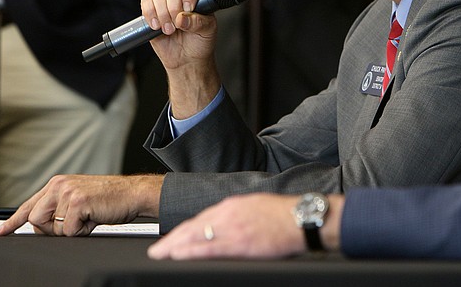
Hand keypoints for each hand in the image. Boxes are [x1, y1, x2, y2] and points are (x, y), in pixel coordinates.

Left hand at [0, 174, 162, 236]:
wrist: (134, 194)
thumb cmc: (110, 199)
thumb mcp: (79, 199)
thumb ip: (58, 208)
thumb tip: (41, 225)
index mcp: (58, 183)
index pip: (29, 205)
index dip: (13, 221)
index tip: (1, 231)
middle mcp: (59, 184)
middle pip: (36, 220)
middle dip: (53, 229)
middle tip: (75, 223)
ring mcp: (67, 192)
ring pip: (52, 228)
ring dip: (71, 230)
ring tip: (88, 217)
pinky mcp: (77, 202)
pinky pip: (68, 230)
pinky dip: (82, 230)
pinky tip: (94, 218)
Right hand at [141, 0, 216, 70]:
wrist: (186, 58)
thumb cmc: (200, 42)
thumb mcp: (207, 32)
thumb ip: (198, 22)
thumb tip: (182, 18)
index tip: (189, 8)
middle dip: (174, 8)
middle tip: (178, 25)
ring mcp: (166, 1)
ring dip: (162, 14)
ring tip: (169, 30)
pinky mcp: (152, 10)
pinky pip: (146, 1)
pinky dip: (149, 13)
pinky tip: (156, 25)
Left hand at [147, 193, 343, 259]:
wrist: (303, 218)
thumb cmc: (286, 214)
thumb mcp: (258, 206)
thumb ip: (240, 213)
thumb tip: (227, 223)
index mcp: (234, 204)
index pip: (202, 217)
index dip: (184, 229)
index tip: (172, 238)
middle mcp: (229, 213)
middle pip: (193, 226)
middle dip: (173, 239)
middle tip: (157, 250)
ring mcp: (233, 227)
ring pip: (196, 236)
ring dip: (175, 245)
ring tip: (160, 254)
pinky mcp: (240, 243)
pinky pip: (209, 248)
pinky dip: (191, 251)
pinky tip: (178, 255)